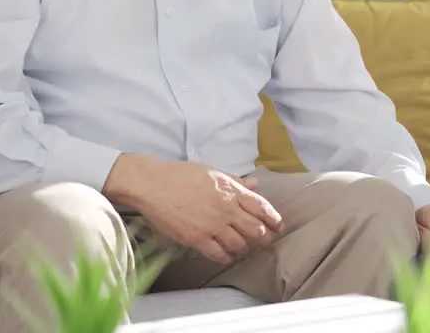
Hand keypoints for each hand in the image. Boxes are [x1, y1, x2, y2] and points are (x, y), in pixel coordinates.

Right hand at [103, 154, 282, 264]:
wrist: (152, 184)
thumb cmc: (181, 175)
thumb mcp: (212, 172)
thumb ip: (235, 181)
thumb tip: (255, 184)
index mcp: (230, 189)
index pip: (262, 207)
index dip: (273, 219)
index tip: (277, 226)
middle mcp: (225, 208)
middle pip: (255, 230)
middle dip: (262, 238)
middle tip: (261, 241)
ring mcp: (211, 225)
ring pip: (240, 245)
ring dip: (243, 248)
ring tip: (241, 248)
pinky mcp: (196, 238)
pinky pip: (219, 254)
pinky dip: (226, 257)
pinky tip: (225, 254)